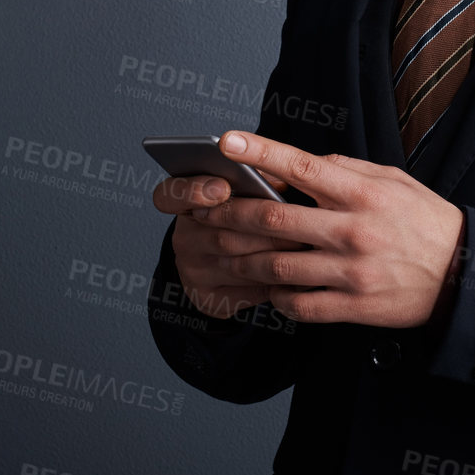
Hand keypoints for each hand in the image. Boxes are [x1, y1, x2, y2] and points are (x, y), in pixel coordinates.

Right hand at [152, 161, 304, 321]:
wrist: (232, 272)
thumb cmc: (246, 219)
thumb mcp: (246, 194)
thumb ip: (255, 181)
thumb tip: (280, 175)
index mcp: (184, 205)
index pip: (169, 195)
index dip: (193, 190)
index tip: (223, 187)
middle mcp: (183, 240)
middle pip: (219, 232)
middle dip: (262, 227)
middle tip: (297, 219)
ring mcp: (194, 272)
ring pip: (236, 263)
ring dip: (274, 254)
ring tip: (305, 243)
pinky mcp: (209, 299)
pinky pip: (246, 292)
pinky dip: (274, 282)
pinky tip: (297, 272)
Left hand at [193, 129, 464, 327]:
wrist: (465, 275)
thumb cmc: (424, 221)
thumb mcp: (393, 181)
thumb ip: (346, 170)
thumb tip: (301, 163)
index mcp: (362, 193)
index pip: (300, 166)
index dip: (259, 152)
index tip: (226, 141)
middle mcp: (353, 230)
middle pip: (275, 219)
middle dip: (232, 214)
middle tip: (205, 211)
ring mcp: (352, 272)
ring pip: (277, 266)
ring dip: (242, 259)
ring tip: (221, 252)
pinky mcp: (354, 307)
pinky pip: (299, 304)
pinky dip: (275, 297)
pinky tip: (265, 288)